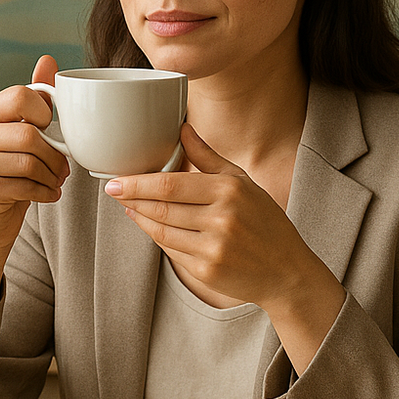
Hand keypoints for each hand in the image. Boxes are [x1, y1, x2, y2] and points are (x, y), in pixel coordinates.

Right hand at [0, 54, 68, 255]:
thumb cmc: (10, 171)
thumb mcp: (22, 132)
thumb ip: (34, 99)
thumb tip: (47, 60)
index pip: (19, 97)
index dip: (44, 113)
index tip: (48, 130)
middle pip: (28, 134)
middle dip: (54, 154)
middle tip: (62, 167)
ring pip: (30, 162)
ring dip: (52, 175)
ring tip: (55, 180)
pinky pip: (27, 186)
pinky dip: (46, 192)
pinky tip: (47, 194)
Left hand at [106, 126, 344, 370]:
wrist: (286, 271)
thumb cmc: (265, 222)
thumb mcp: (243, 182)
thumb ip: (208, 156)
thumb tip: (182, 127)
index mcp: (230, 190)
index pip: (171, 185)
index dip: (138, 183)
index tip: (116, 179)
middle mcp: (222, 218)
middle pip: (161, 207)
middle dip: (131, 198)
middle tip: (112, 190)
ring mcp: (214, 248)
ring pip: (161, 230)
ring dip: (139, 218)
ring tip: (129, 207)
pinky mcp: (207, 272)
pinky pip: (170, 251)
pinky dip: (156, 237)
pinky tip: (149, 226)